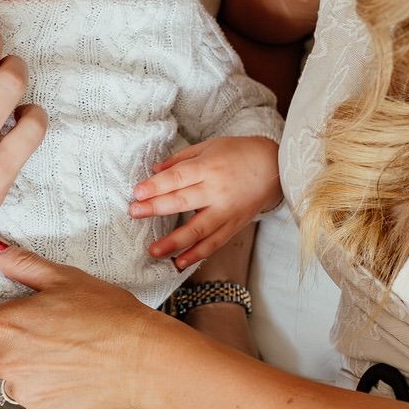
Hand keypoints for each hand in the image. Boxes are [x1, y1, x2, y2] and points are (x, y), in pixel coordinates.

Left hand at [0, 237, 171, 408]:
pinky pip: (32, 402)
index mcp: (4, 325)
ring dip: (18, 373)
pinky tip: (70, 375)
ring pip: (3, 384)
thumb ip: (20, 264)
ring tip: (54, 356)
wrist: (144, 357)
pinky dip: (44, 391)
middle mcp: (7, 363)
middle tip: (18, 340)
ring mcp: (25, 392)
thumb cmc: (107, 312)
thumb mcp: (63, 278)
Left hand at [131, 136, 281, 268]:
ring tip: (154, 251)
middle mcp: (217, 190)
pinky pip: (214, 243)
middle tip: (134, 214)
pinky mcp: (234, 225)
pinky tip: (179, 263)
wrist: (275, 167)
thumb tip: (154, 171)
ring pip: (198, 229)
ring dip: (174, 242)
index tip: (137, 193)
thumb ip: (180, 159)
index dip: (156, 186)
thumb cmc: (238, 153)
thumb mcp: (208, 146)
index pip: (178, 178)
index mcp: (209, 167)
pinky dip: (197, 254)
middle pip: (182, 202)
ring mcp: (226, 211)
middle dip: (156, 209)